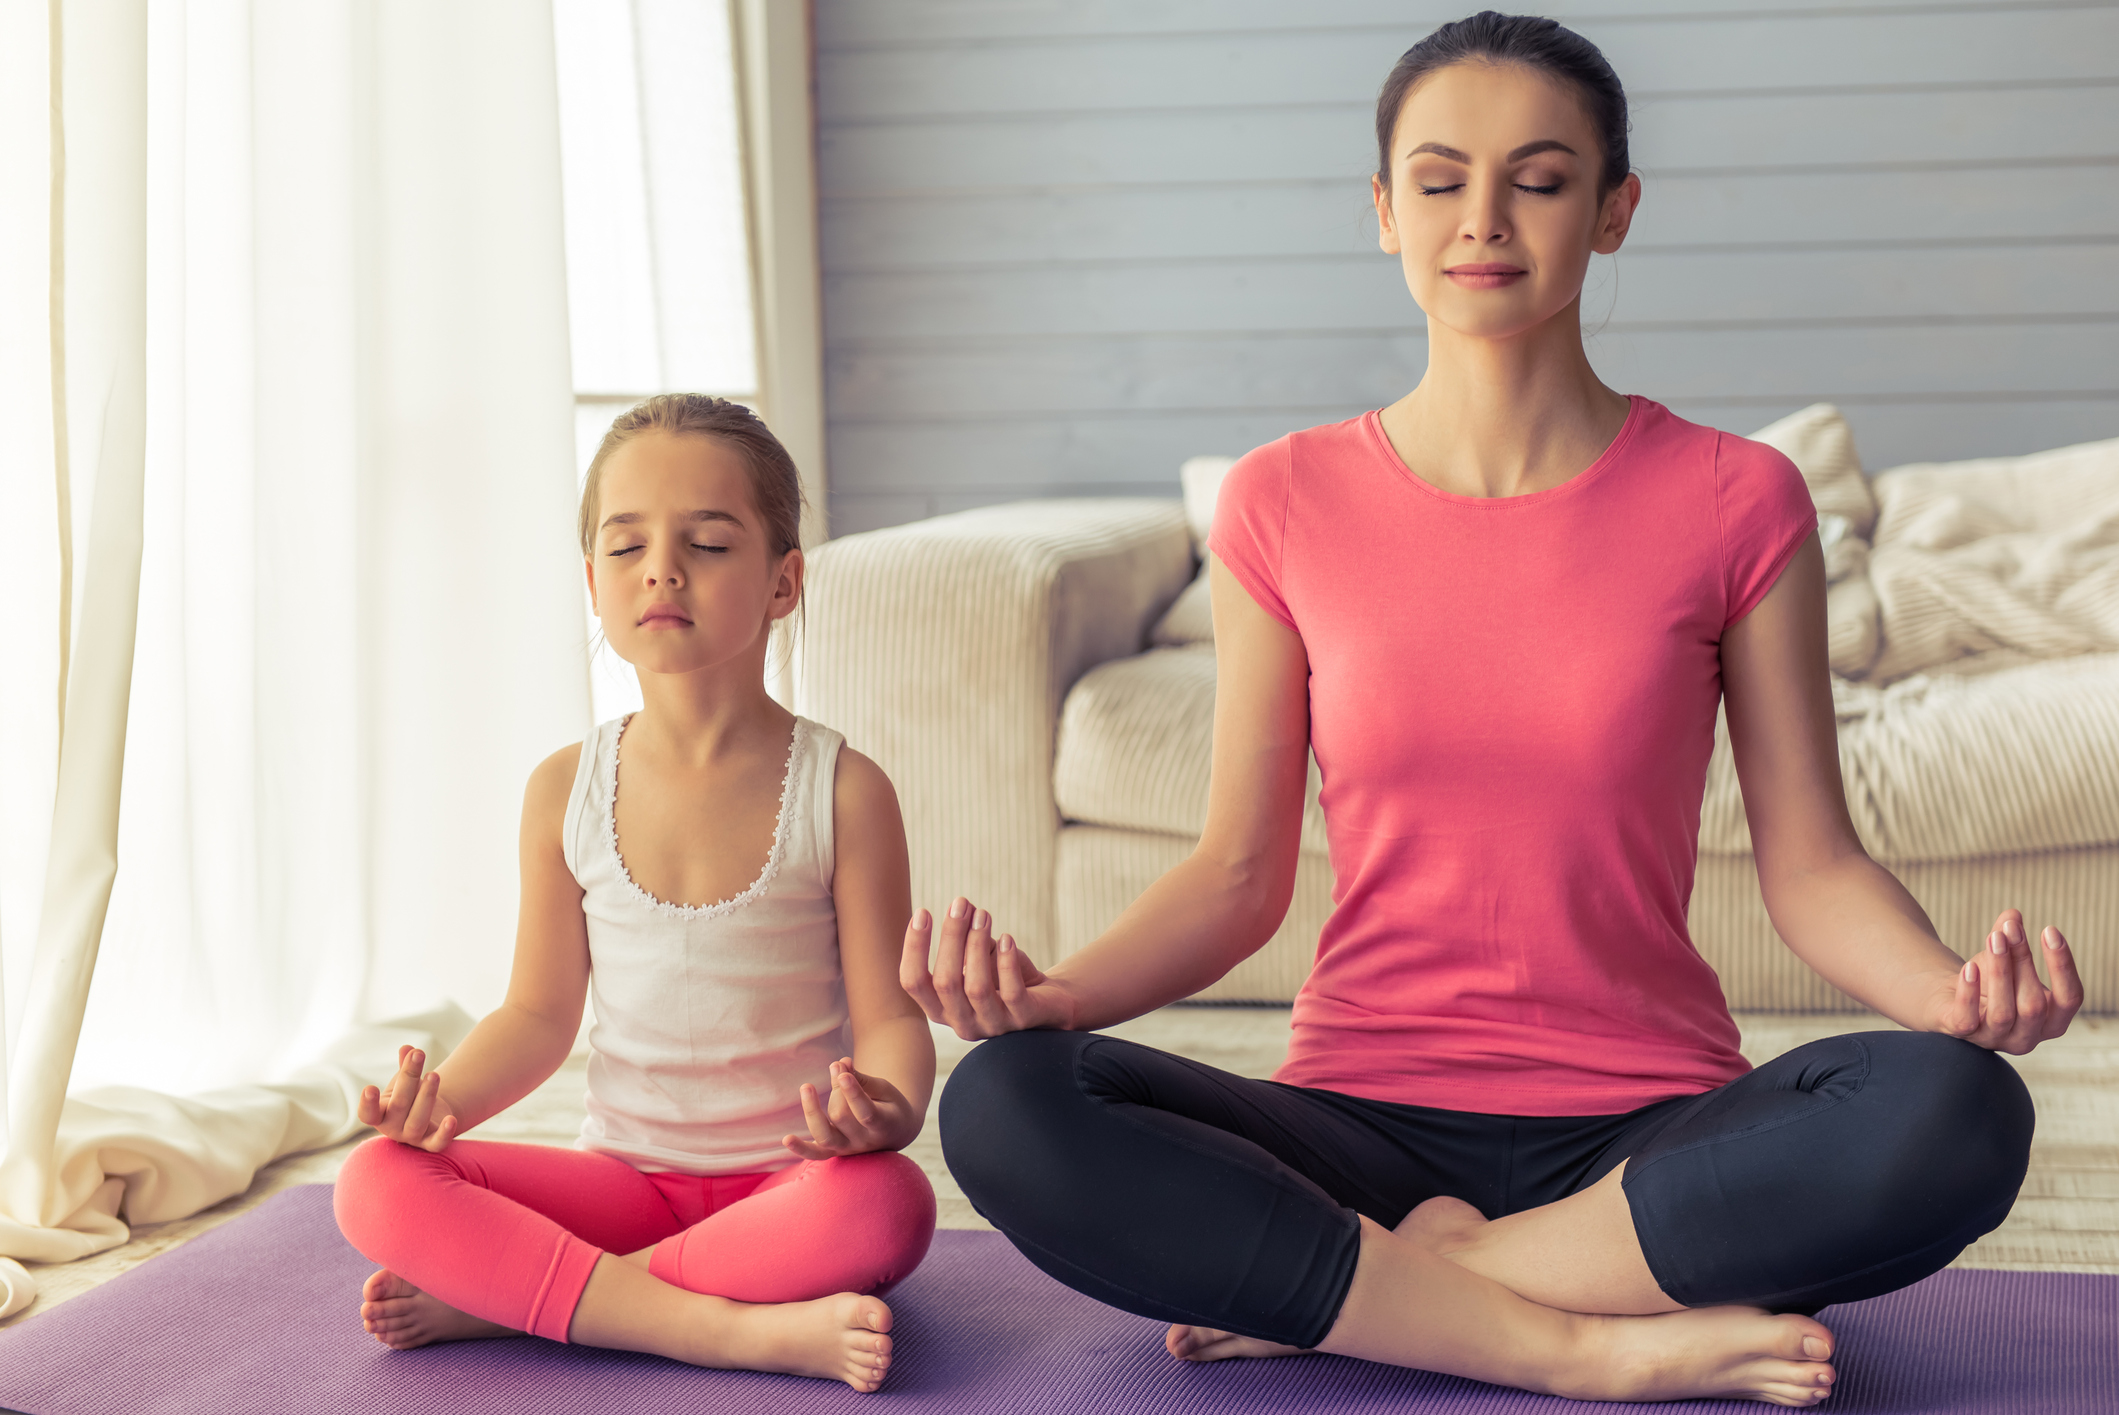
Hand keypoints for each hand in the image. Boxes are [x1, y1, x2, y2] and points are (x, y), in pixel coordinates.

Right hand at [356, 1044, 459, 1151]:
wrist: (428, 1116)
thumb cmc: (408, 1096)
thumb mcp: (404, 1081)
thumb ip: (404, 1066)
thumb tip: (408, 1048)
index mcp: (379, 1114)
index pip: (368, 1113)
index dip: (367, 1103)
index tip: (369, 1088)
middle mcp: (392, 1128)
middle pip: (399, 1105)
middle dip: (409, 1078)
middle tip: (418, 1054)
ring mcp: (411, 1137)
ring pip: (417, 1120)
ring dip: (426, 1096)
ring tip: (433, 1074)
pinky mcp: (430, 1143)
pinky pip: (437, 1143)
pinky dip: (444, 1133)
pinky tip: (451, 1119)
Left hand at [782, 1058, 918, 1159]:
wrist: (895, 1133)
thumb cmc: (890, 1105)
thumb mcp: (884, 1089)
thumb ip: (862, 1078)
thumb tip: (840, 1064)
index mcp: (884, 1125)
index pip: (866, 1112)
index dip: (852, 1093)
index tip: (842, 1073)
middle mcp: (865, 1142)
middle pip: (842, 1117)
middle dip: (836, 1089)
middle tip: (836, 1068)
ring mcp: (848, 1149)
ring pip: (825, 1136)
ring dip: (812, 1111)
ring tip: (806, 1086)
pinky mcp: (835, 1152)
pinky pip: (815, 1154)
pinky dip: (800, 1148)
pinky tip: (786, 1139)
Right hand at [900, 898, 1070, 1038]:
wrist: (1051, 1003)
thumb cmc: (1005, 978)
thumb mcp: (979, 958)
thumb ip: (965, 938)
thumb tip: (960, 906)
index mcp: (942, 1009)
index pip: (914, 983)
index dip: (914, 948)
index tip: (923, 912)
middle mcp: (962, 1023)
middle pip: (945, 982)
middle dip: (951, 937)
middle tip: (961, 904)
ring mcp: (993, 1025)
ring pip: (976, 988)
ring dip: (977, 945)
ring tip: (984, 915)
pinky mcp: (1023, 1020)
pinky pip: (1011, 993)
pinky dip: (1006, 963)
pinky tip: (1007, 938)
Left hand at [1935, 908, 2081, 1054]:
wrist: (1947, 1000)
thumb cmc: (1988, 981)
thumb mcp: (2005, 960)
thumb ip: (2011, 939)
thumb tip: (2012, 914)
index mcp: (2051, 1021)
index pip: (2070, 998)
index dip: (2063, 965)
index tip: (2050, 930)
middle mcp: (2027, 1038)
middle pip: (2034, 1003)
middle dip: (2024, 961)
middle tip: (2012, 928)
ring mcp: (1995, 1040)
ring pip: (2004, 1012)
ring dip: (2000, 971)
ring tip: (1993, 937)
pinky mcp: (1964, 1035)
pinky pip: (1968, 1018)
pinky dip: (1968, 992)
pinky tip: (1969, 967)